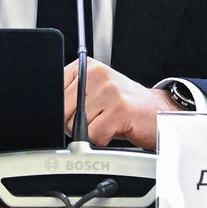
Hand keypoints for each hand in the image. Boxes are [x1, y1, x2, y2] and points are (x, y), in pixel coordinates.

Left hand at [62, 57, 183, 149]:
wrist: (157, 111)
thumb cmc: (123, 106)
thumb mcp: (94, 93)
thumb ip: (71, 96)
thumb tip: (48, 113)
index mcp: (87, 67)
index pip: (55, 89)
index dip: (61, 109)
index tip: (74, 112)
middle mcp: (98, 74)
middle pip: (63, 110)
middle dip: (74, 124)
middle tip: (95, 120)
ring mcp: (110, 90)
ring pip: (78, 125)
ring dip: (91, 133)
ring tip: (107, 123)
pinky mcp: (120, 109)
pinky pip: (95, 135)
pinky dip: (103, 140)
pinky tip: (115, 129)